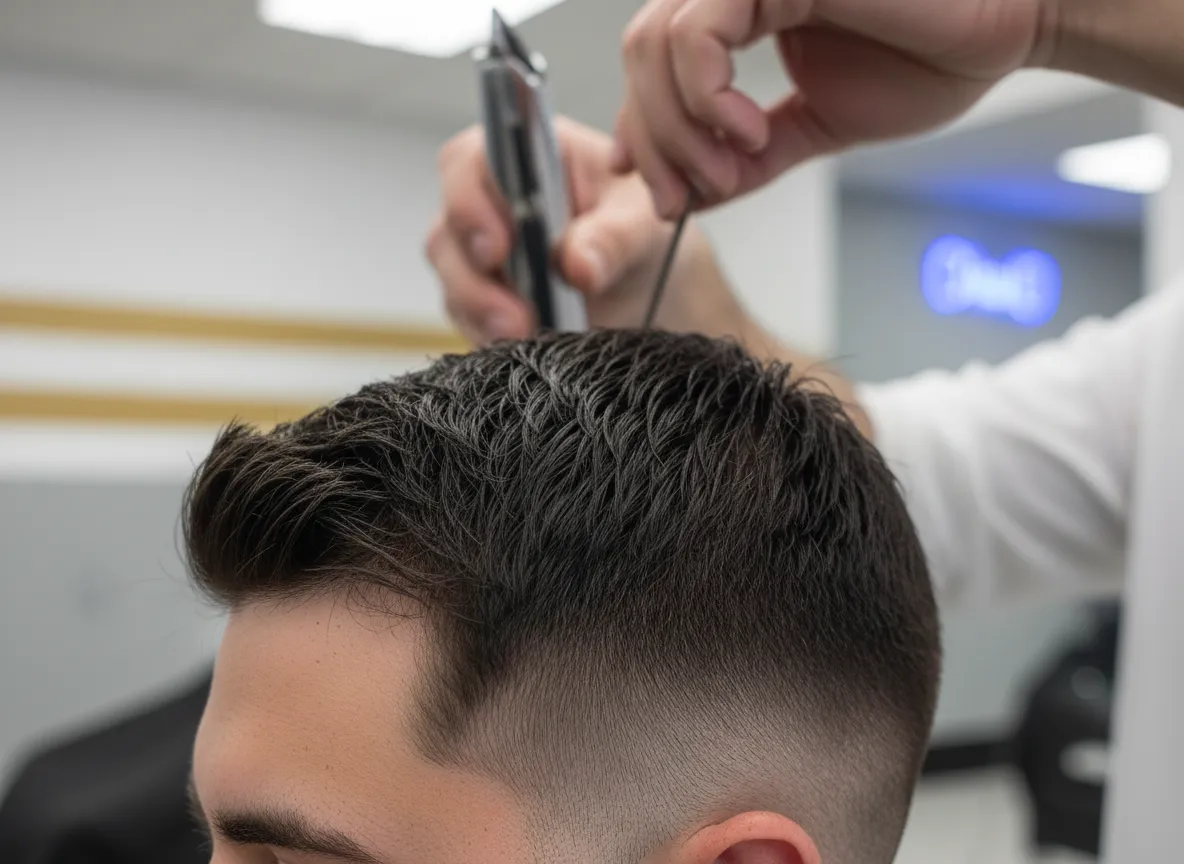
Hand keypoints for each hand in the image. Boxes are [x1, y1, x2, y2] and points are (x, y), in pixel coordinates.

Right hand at [426, 118, 729, 345]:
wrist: (647, 282)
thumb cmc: (639, 229)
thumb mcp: (642, 225)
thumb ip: (612, 239)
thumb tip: (577, 266)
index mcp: (524, 156)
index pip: (469, 162)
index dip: (469, 202)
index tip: (498, 248)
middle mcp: (488, 198)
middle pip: (449, 227)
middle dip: (474, 275)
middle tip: (514, 314)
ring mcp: (477, 249)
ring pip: (452, 277)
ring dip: (481, 310)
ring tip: (521, 335)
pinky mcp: (479, 295)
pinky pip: (465, 316)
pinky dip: (487, 332)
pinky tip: (518, 346)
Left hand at [614, 0, 1046, 217]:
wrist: (1010, 29)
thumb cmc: (932, 57)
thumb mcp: (816, 124)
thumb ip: (752, 155)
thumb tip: (690, 195)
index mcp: (744, 11)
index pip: (655, 67)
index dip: (643, 133)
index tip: (659, 194)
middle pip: (641, 57)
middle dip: (653, 141)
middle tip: (680, 200)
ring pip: (657, 45)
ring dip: (679, 129)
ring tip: (727, 174)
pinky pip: (699, 32)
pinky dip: (706, 95)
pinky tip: (746, 132)